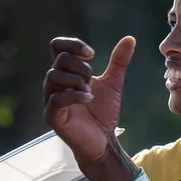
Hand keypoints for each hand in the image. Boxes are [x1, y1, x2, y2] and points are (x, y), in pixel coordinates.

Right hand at [44, 34, 131, 177]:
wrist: (103, 141)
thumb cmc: (103, 113)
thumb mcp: (113, 83)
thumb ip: (118, 62)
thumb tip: (130, 38)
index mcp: (66, 73)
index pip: (58, 46)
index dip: (73, 45)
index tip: (92, 55)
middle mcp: (55, 83)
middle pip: (59, 59)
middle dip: (81, 66)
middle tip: (92, 80)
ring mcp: (51, 99)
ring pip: (54, 76)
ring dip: (76, 80)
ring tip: (90, 92)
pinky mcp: (52, 115)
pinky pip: (56, 98)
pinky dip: (74, 96)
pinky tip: (88, 99)